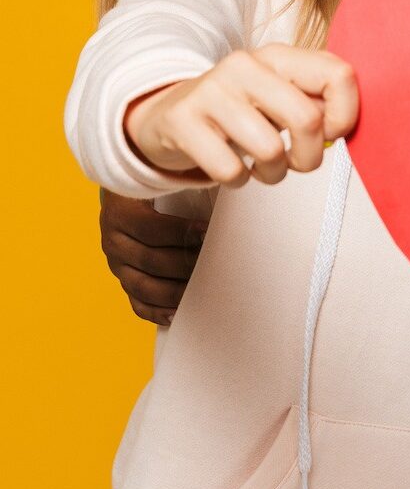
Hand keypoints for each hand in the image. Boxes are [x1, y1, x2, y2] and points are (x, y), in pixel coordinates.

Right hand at [99, 188, 203, 325]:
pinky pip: (137, 303)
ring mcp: (116, 264)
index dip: (180, 233)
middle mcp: (113, 240)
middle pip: (150, 260)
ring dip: (175, 291)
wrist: (128, 193)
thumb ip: (184, 180)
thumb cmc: (155, 182)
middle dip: (184, 263)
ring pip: (143, 286)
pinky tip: (178, 312)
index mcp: (120, 212)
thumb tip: (218, 183)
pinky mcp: (124, 279)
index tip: (208, 232)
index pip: (150, 229)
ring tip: (202, 289)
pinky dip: (158, 311)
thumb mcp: (163, 176)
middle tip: (213, 263)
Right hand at [124, 45, 358, 186]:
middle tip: (299, 162)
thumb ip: (315, 103)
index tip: (332, 134)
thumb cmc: (237, 110)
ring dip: (273, 173)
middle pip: (307, 119)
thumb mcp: (278, 95)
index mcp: (279, 55)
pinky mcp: (182, 121)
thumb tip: (341, 128)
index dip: (346, 115)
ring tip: (263, 167)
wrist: (166, 113)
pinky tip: (232, 167)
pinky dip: (238, 180)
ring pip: (269, 150)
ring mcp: (211, 91)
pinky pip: (229, 169)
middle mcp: (246, 65)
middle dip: (310, 156)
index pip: (339, 75)